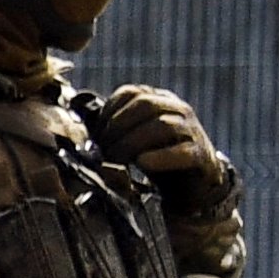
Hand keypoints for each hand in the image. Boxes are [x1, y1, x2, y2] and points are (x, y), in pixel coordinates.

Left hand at [87, 84, 239, 215]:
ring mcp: (192, 131)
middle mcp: (177, 110)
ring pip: (163, 125)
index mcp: (159, 100)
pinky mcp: (201, 155)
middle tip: (103, 150)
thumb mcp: (130, 139)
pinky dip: (160, 157)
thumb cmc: (154, 157)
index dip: (108, 112)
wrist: (190, 184)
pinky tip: (142, 163)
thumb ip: (110, 129)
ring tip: (117, 160)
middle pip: (145, 105)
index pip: (129, 93)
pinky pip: (183, 151)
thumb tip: (77, 123)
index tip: (96, 134)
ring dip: (132, 143)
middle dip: (117, 128)